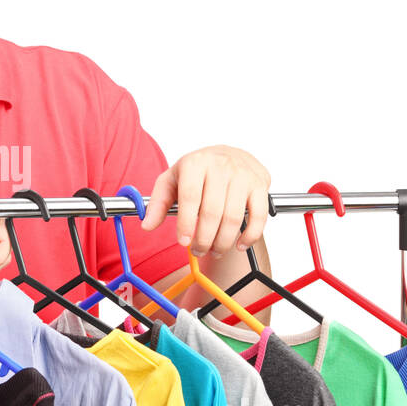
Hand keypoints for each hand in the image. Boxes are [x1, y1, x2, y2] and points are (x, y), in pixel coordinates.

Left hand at [140, 145, 270, 257]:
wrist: (229, 154)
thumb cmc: (197, 171)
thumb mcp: (171, 180)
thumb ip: (157, 203)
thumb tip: (147, 226)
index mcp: (194, 163)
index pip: (190, 196)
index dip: (186, 222)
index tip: (183, 242)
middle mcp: (220, 166)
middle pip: (213, 211)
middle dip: (204, 239)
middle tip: (198, 251)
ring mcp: (242, 175)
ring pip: (234, 217)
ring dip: (223, 242)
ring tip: (214, 251)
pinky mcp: (260, 185)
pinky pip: (258, 216)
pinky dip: (250, 236)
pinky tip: (239, 245)